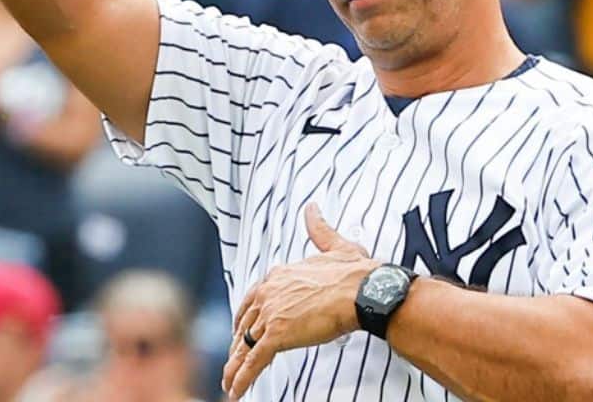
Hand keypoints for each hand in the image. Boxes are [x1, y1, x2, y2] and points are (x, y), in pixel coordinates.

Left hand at [222, 204, 380, 399]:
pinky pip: (254, 361)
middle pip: (246, 322)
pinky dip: (242, 378)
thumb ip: (319, 229)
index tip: (245, 328)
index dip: (248, 316)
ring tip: (229, 381)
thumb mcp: (334, 245)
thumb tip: (312, 209)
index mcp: (279, 275)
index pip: (254, 299)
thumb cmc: (355, 271)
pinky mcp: (276, 335)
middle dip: (239, 341)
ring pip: (245, 344)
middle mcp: (269, 292)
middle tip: (234, 357)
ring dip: (235, 365)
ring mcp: (271, 314)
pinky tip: (236, 391)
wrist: (363, 290)